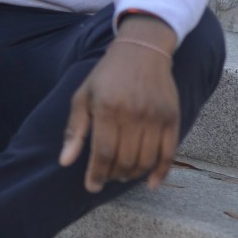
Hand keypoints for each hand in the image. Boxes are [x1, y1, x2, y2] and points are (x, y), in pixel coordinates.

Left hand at [58, 17, 178, 192]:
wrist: (141, 51)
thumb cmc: (106, 75)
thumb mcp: (83, 96)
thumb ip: (75, 130)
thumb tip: (65, 162)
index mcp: (108, 109)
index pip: (103, 152)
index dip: (97, 174)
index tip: (91, 186)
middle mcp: (134, 115)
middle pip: (125, 160)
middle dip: (113, 175)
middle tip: (106, 177)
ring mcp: (156, 117)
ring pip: (146, 160)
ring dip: (133, 174)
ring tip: (122, 174)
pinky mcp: (172, 118)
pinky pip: (169, 154)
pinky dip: (160, 173)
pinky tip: (150, 184)